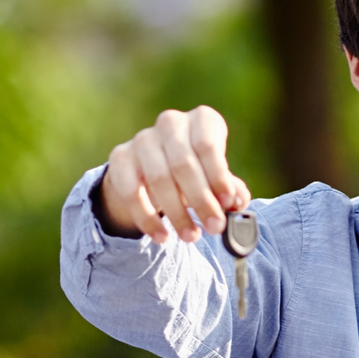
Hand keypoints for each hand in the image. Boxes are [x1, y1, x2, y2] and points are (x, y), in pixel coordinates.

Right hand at [98, 106, 251, 243]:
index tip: (227, 203)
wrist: (152, 168)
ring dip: (177, 213)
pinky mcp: (120, 157)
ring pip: (159, 179)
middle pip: (183, 164)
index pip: (207, 145)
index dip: (218, 176)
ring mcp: (143, 139)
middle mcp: (171, 123)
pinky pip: (132, 192)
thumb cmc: (196, 172)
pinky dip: (148, 219)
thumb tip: (238, 203)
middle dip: (201, 200)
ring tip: (191, 236)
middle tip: (214, 227)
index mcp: (201, 120)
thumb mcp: (215, 178)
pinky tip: (162, 236)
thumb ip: (230, 190)